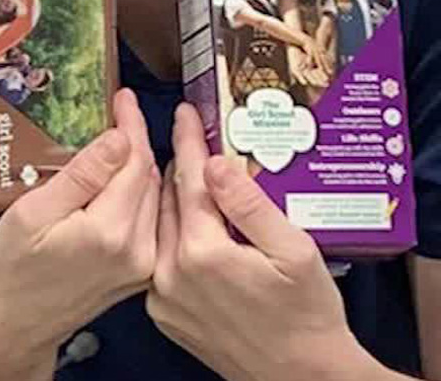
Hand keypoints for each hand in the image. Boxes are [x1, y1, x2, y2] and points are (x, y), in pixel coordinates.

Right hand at [0, 89, 158, 371]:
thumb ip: (80, 176)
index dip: (131, 125)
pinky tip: (123, 177)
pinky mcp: (138, 273)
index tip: (123, 98)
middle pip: (150, 180)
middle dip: (138, 141)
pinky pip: (147, 220)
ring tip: (124, 135)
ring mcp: (142, 265)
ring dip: (141, 165)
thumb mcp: (32, 213)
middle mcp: (137, 250)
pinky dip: (139, 192)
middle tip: (122, 109)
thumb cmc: (10, 269)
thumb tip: (118, 138)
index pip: (134, 163)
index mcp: (111, 231)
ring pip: (152, 199)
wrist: (13, 325)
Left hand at [144, 104, 372, 380]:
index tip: (183, 112)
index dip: (188, 142)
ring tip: (187, 174)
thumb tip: (216, 164)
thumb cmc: (308, 315)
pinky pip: (160, 260)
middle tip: (184, 136)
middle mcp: (172, 272)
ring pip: (160, 230)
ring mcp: (162, 295)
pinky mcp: (162, 313)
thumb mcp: (294, 252)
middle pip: (167, 202)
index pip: (189, 181)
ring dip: (171, 200)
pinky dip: (170, 236)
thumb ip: (251, 205)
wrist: (300, 375)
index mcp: (203, 252)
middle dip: (177, 167)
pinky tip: (188, 224)